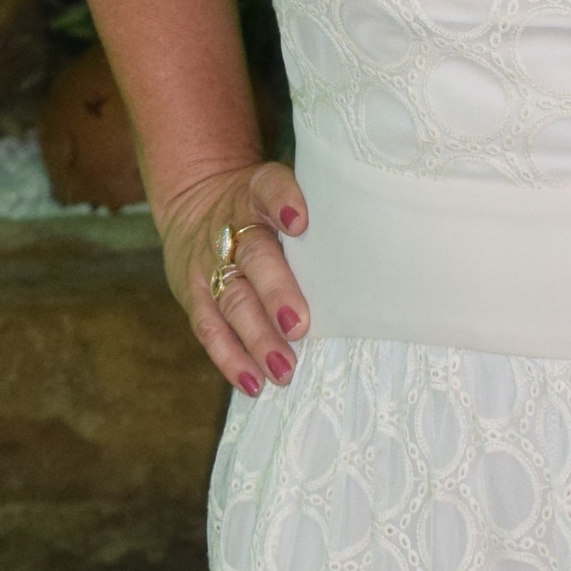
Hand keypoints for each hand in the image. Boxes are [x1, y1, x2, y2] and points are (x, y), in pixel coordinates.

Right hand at [156, 159, 311, 398]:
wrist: (194, 201)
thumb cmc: (260, 207)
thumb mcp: (277, 191)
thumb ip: (315, 213)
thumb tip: (376, 250)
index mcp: (257, 193)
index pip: (269, 188)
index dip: (283, 201)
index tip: (300, 221)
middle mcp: (232, 227)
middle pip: (254, 258)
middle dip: (275, 292)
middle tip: (298, 325)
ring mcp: (209, 263)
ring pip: (232, 300)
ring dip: (257, 337)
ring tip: (283, 369)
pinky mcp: (194, 294)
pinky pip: (210, 329)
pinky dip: (230, 358)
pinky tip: (253, 382)